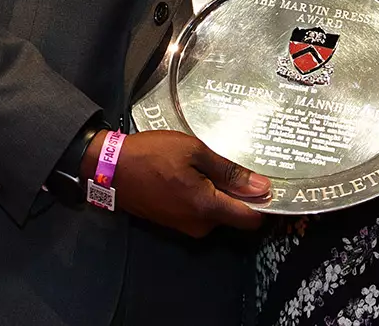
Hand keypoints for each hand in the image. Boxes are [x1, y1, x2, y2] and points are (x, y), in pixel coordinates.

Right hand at [98, 130, 270, 237]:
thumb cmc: (152, 154)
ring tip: (208, 164)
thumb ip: (229, 172)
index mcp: (207, 208)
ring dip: (219, 193)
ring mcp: (185, 227)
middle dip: (239, 194)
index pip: (251, 219)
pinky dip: (203, 196)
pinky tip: (193, 174)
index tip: (268, 183)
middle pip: (235, 215)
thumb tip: (262, 188)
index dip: (264, 203)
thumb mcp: (194, 152)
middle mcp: (199, 225)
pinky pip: (200, 212)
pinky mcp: (174, 223)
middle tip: (233, 164)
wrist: (110, 168)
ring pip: (217, 213)